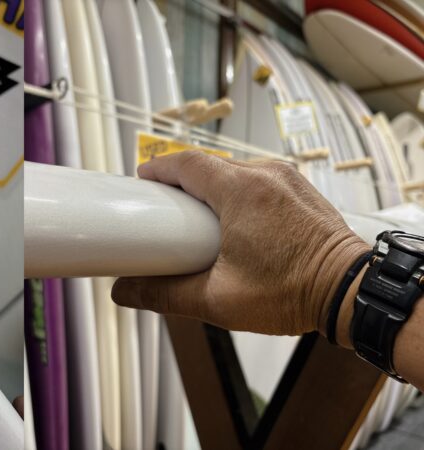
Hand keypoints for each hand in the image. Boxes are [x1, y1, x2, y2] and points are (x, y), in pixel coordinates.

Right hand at [111, 151, 369, 335]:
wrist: (351, 294)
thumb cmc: (292, 293)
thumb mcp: (217, 299)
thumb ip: (165, 295)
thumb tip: (125, 293)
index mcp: (241, 191)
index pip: (186, 163)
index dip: (159, 168)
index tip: (143, 180)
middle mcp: (266, 175)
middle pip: (209, 165)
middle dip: (182, 182)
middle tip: (164, 207)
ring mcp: (287, 180)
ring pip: (235, 171)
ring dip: (211, 187)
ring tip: (196, 215)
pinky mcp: (301, 191)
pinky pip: (259, 180)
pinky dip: (238, 192)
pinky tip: (232, 219)